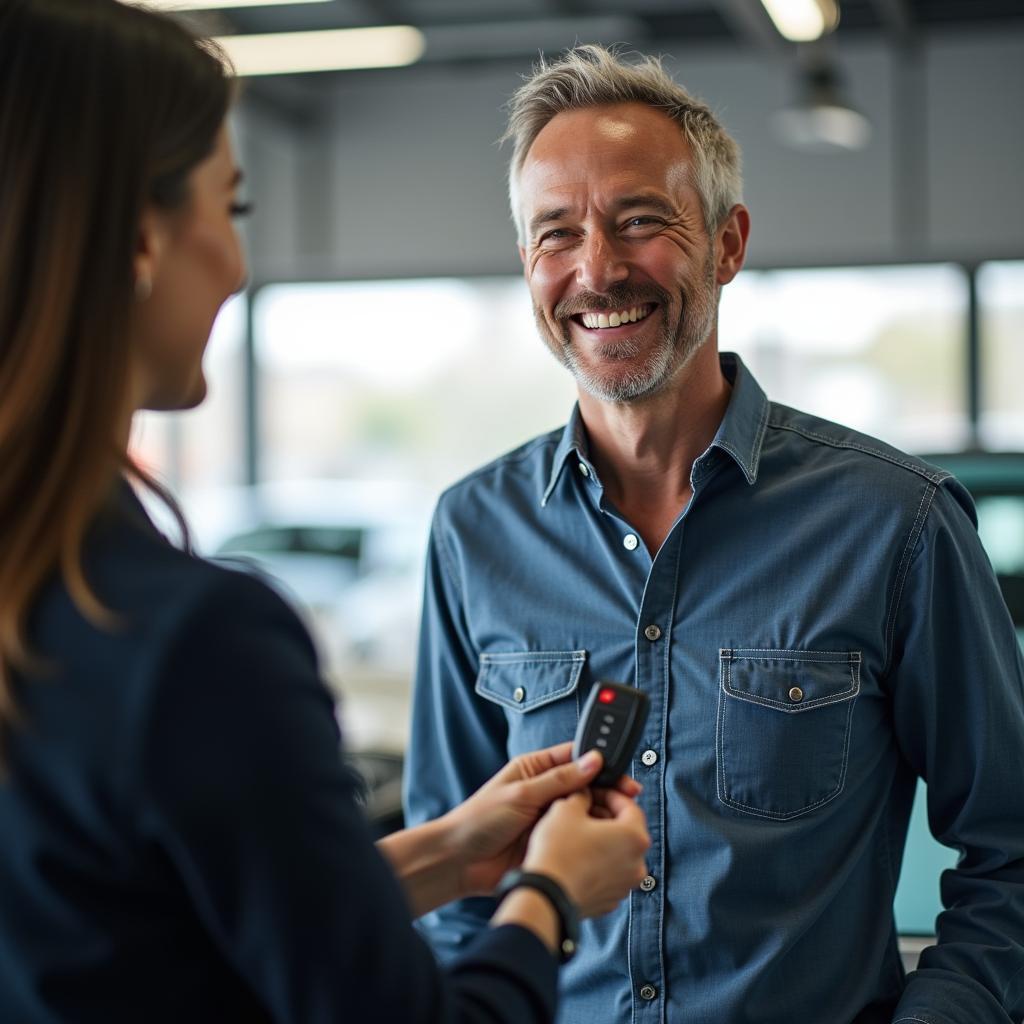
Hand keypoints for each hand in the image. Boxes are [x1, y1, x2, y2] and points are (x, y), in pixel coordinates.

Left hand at [442, 741, 641, 897]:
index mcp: (535, 769)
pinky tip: (604, 841)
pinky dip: (593, 839)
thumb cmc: (479, 820)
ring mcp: (550, 819)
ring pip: (586, 814)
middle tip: (629, 799)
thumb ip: (559, 779)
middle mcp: (546, 792)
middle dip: (607, 791)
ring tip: (618, 821)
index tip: (620, 771)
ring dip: (602, 816)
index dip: (599, 763)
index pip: (574, 758)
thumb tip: (592, 760)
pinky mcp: (552, 843)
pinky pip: (579, 838)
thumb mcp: (521, 794)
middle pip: (586, 786)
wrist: (459, 862)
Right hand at [522, 787, 649, 918]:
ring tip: (577, 835)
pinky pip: (608, 874)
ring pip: (618, 854)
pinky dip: (597, 864)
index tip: (595, 792)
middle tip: (584, 811)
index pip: (630, 806)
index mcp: (634, 837)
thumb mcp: (566, 809)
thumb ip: (582, 795)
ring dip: (602, 842)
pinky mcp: (610, 900)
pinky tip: (576, 858)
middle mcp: (638, 864)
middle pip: (626, 831)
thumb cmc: (559, 851)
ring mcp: (625, 886)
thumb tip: (585, 794)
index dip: (610, 794)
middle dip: (606, 818)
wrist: (545, 896)